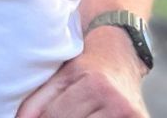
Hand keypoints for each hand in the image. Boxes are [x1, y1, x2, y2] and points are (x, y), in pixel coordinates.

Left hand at [14, 29, 148, 117]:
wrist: (121, 55)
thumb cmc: (84, 66)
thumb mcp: (59, 77)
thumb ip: (36, 101)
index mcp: (94, 84)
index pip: (54, 116)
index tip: (36, 116)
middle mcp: (116, 101)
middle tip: (60, 111)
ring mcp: (130, 113)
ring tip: (78, 111)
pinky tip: (90, 114)